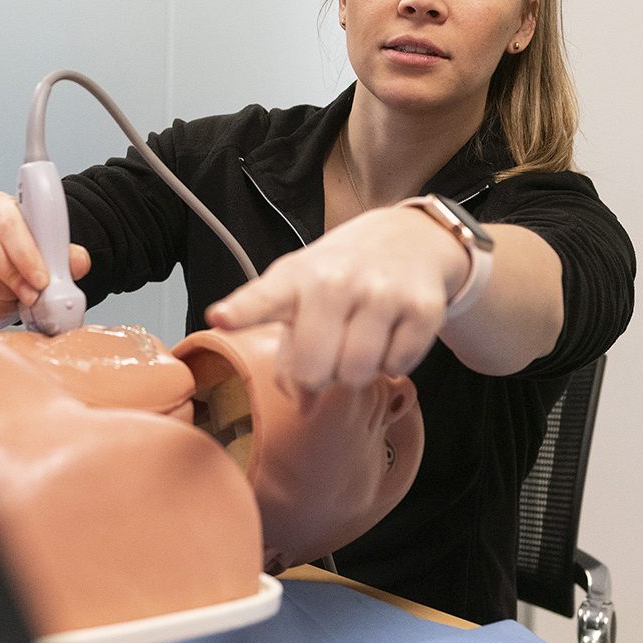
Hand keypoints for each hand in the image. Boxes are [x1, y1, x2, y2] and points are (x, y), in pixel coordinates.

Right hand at [0, 190, 91, 320]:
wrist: (8, 262)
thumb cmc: (27, 249)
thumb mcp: (50, 246)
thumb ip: (67, 254)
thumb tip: (78, 262)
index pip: (6, 223)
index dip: (25, 254)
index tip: (42, 279)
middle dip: (12, 278)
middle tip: (32, 295)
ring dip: (2, 296)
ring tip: (20, 298)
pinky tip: (4, 304)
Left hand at [205, 207, 467, 391]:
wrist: (409, 238)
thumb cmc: (341, 273)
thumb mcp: (301, 291)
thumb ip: (287, 346)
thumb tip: (300, 404)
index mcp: (295, 277)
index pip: (264, 298)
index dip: (241, 311)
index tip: (220, 317)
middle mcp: (336, 281)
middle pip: (315, 370)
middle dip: (318, 377)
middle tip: (326, 354)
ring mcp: (382, 293)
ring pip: (357, 374)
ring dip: (356, 372)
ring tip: (357, 341)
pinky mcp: (422, 308)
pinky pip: (398, 367)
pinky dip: (392, 362)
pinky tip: (388, 334)